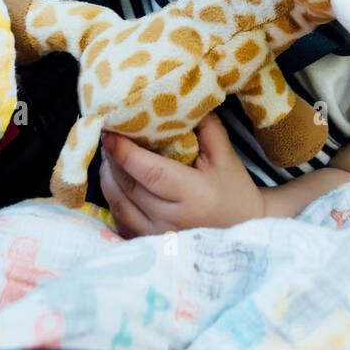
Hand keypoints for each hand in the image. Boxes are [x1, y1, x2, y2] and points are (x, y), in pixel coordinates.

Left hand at [99, 113, 266, 237]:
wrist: (243, 230)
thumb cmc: (234, 191)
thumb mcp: (226, 157)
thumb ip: (207, 128)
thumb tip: (180, 103)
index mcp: (194, 195)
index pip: (150, 172)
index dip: (125, 152)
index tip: (110, 132)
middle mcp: (173, 220)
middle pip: (128, 187)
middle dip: (112, 160)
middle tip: (107, 137)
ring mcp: (159, 237)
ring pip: (119, 205)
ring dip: (108, 178)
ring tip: (109, 156)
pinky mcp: (150, 246)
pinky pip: (120, 221)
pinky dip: (113, 199)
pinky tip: (115, 182)